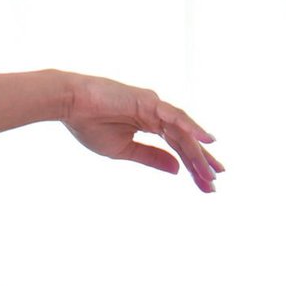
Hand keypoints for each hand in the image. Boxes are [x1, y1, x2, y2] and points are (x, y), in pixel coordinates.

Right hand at [62, 75, 222, 192]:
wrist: (70, 104)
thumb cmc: (90, 124)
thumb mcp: (124, 150)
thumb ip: (152, 157)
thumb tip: (177, 169)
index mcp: (150, 125)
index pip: (178, 148)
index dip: (192, 166)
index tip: (206, 184)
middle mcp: (158, 114)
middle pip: (185, 142)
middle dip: (200, 163)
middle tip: (215, 183)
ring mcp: (155, 106)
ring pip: (183, 133)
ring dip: (198, 153)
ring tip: (212, 172)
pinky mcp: (149, 101)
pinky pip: (174, 116)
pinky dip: (191, 127)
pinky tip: (206, 140)